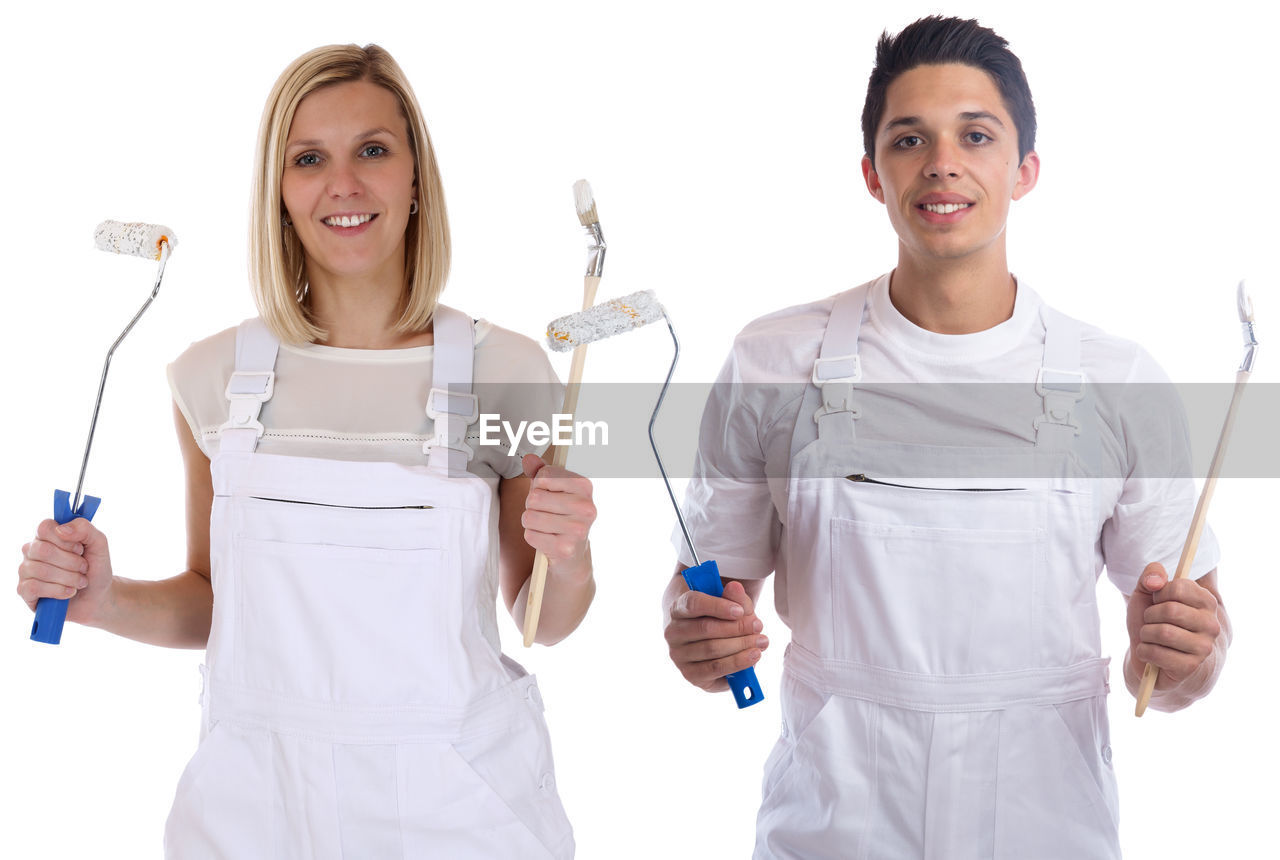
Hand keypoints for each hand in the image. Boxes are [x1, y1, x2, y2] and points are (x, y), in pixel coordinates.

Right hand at [18, 518, 114, 626]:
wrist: (97, 597)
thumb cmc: (95, 568)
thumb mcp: (99, 544)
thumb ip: (85, 529)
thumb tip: (62, 529)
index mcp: (48, 536)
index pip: (44, 527)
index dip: (65, 540)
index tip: (80, 549)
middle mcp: (33, 550)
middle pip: (43, 550)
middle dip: (71, 562)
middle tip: (84, 568)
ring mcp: (26, 570)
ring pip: (40, 570)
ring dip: (69, 578)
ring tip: (80, 582)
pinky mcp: (24, 590)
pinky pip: (33, 587)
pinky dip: (57, 591)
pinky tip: (69, 592)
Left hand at [519, 453, 595, 573]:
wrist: (572, 554)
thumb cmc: (559, 515)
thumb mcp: (553, 490)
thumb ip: (541, 473)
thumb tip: (529, 459)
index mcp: (585, 486)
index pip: (544, 475)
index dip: (538, 486)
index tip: (549, 495)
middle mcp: (586, 507)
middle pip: (535, 498)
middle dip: (532, 507)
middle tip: (545, 514)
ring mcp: (578, 529)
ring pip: (530, 517)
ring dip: (531, 523)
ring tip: (545, 527)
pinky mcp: (565, 549)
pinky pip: (531, 535)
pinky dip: (533, 537)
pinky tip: (546, 540)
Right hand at [665, 578, 767, 691]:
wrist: (711, 642)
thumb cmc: (719, 619)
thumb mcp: (730, 605)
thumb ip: (734, 597)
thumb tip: (735, 587)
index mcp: (677, 608)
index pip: (693, 604)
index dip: (717, 606)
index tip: (740, 610)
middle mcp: (673, 632)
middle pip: (706, 628)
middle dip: (737, 627)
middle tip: (758, 626)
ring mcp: (678, 655)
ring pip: (712, 649)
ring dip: (741, 644)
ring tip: (761, 641)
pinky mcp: (690, 674)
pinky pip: (715, 668)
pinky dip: (738, 662)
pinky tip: (753, 655)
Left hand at [1127, 562, 1221, 690]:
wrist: (1151, 657)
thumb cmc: (1152, 622)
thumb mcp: (1146, 593)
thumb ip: (1151, 576)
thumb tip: (1156, 581)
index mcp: (1206, 601)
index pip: (1178, 587)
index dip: (1158, 594)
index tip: (1158, 601)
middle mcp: (1211, 624)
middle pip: (1170, 610)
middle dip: (1150, 616)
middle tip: (1151, 622)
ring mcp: (1204, 647)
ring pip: (1163, 633)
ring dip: (1146, 634)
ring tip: (1150, 637)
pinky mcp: (1191, 667)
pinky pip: (1157, 654)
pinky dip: (1144, 651)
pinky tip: (1150, 653)